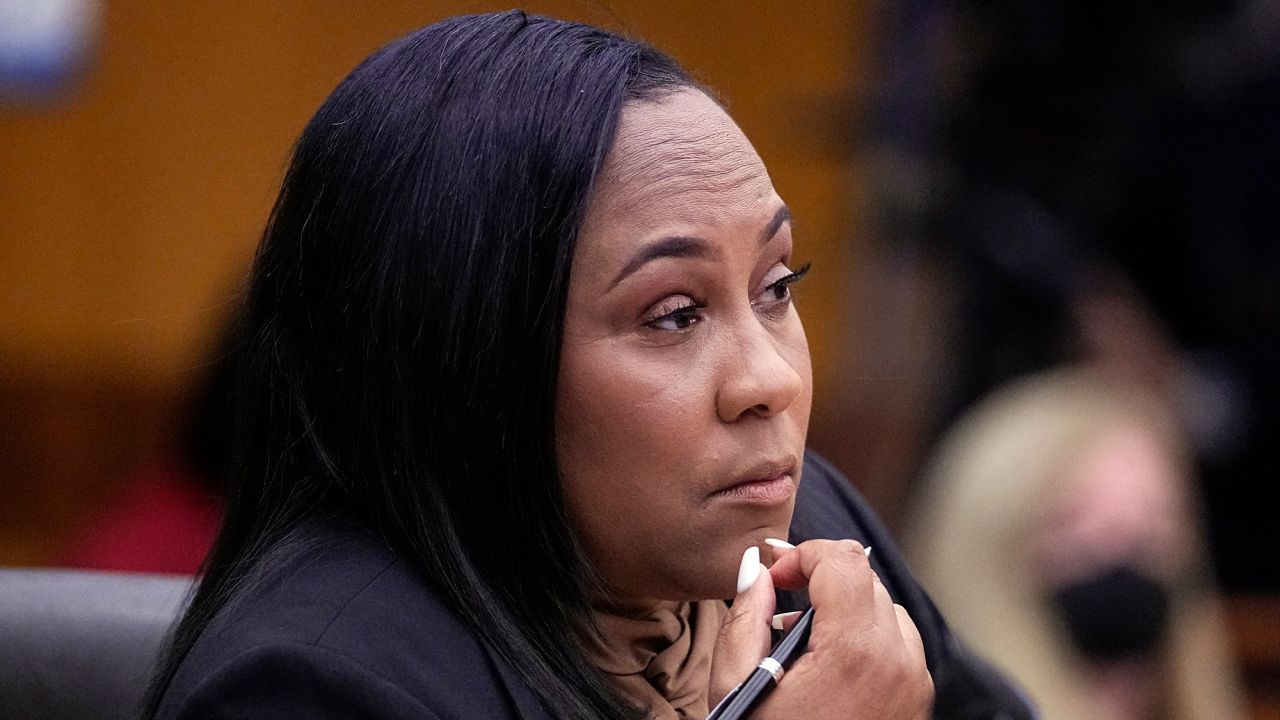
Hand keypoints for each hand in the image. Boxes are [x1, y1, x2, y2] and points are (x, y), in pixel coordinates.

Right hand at [710, 540, 932, 718]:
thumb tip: (755, 568)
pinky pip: (899, 644)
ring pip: (886, 608)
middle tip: (780, 604)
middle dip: (821, 579)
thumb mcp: (737, 684)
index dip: (802, 554)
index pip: (843, 560)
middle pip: (866, 578)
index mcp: (855, 651)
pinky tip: (828, 666)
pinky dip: (867, 638)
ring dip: (846, 607)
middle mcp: (897, 662)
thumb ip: (746, 615)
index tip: (774, 575)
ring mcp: (914, 684)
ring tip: (802, 640)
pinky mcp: (917, 702)